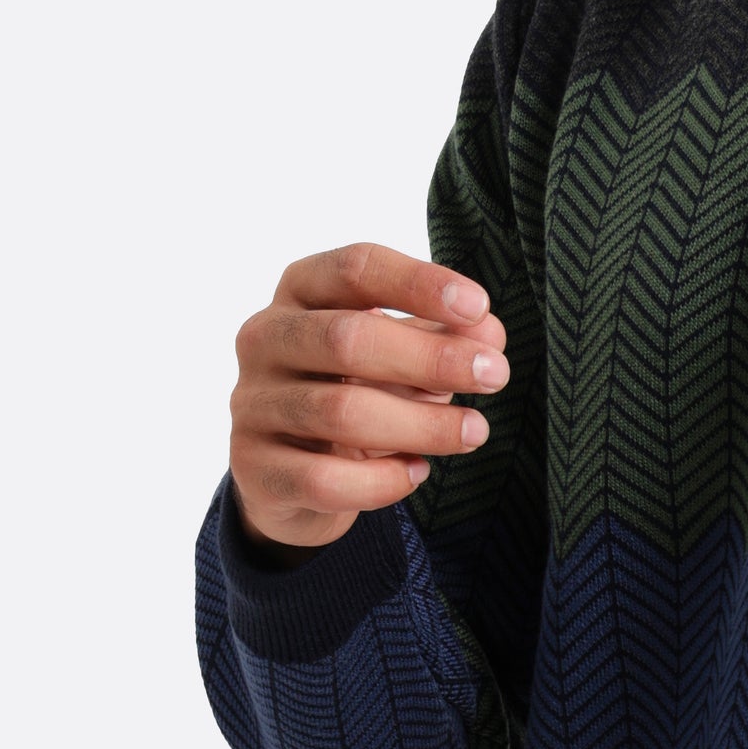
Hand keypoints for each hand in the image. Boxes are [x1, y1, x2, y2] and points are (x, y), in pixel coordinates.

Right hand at [228, 242, 507, 551]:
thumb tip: (489, 335)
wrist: (291, 474)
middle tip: (494, 375)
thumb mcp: (400, 356)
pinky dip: (381, 480)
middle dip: (431, 357)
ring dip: (421, 424)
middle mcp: (266, 339)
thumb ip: (442, 338)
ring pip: (340, 411)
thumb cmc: (353, 391)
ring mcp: (253, 404)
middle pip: (347, 338)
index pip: (355, 268)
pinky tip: (416, 472)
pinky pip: (324, 479)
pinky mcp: (256, 469)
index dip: (419, 283)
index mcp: (302, 292)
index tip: (479, 308)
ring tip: (473, 431)